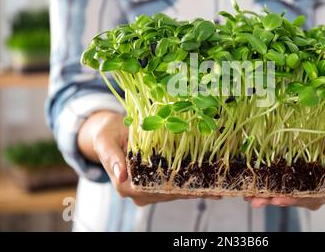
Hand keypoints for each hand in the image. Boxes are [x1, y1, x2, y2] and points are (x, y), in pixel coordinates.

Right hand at [78, 111, 219, 205]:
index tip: (191, 183)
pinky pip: (176, 188)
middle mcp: (138, 192)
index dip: (171, 187)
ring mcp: (149, 190)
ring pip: (174, 193)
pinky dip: (194, 188)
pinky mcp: (158, 184)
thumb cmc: (108, 132)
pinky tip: (212, 189)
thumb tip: (121, 175)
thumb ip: (111, 156)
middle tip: (216, 184)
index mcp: (124, 184)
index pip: (150, 190)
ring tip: (219, 186)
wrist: (112, 131)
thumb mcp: (105, 140)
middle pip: (167, 193)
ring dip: (195, 190)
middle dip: (190, 189)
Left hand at [244, 131, 324, 209]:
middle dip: (275, 201)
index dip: (295, 200)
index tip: (278, 199)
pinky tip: (252, 191)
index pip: (313, 198)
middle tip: (257, 201)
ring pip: (286, 197)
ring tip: (250, 198)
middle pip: (295, 201)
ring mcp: (307, 189)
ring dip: (268, 198)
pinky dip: (268, 190)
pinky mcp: (297, 182)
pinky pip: (282, 188)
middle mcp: (318, 194)